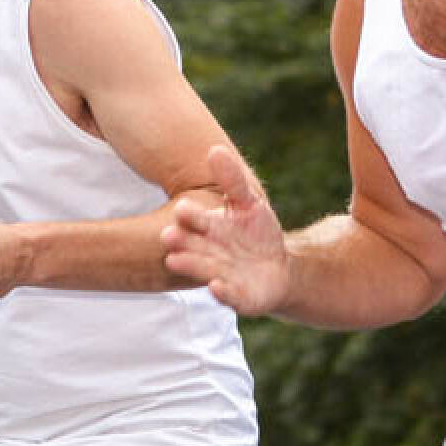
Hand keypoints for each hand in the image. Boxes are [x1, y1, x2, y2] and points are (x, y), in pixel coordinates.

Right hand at [161, 146, 289, 315]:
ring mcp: (222, 275)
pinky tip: (216, 287)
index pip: (195, 220)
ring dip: (189, 266)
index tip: (181, 208)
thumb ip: (233, 180)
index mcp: (210, 228)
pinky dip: (222, 293)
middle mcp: (210, 252)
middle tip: (167, 235)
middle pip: (192, 246)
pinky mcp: (238, 297)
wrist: (278, 268)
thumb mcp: (249, 203)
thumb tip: (215, 149)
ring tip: (174, 261)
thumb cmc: (257, 233)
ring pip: (203, 269)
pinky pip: (229, 296)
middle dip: (180, 241)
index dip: (189, 215)